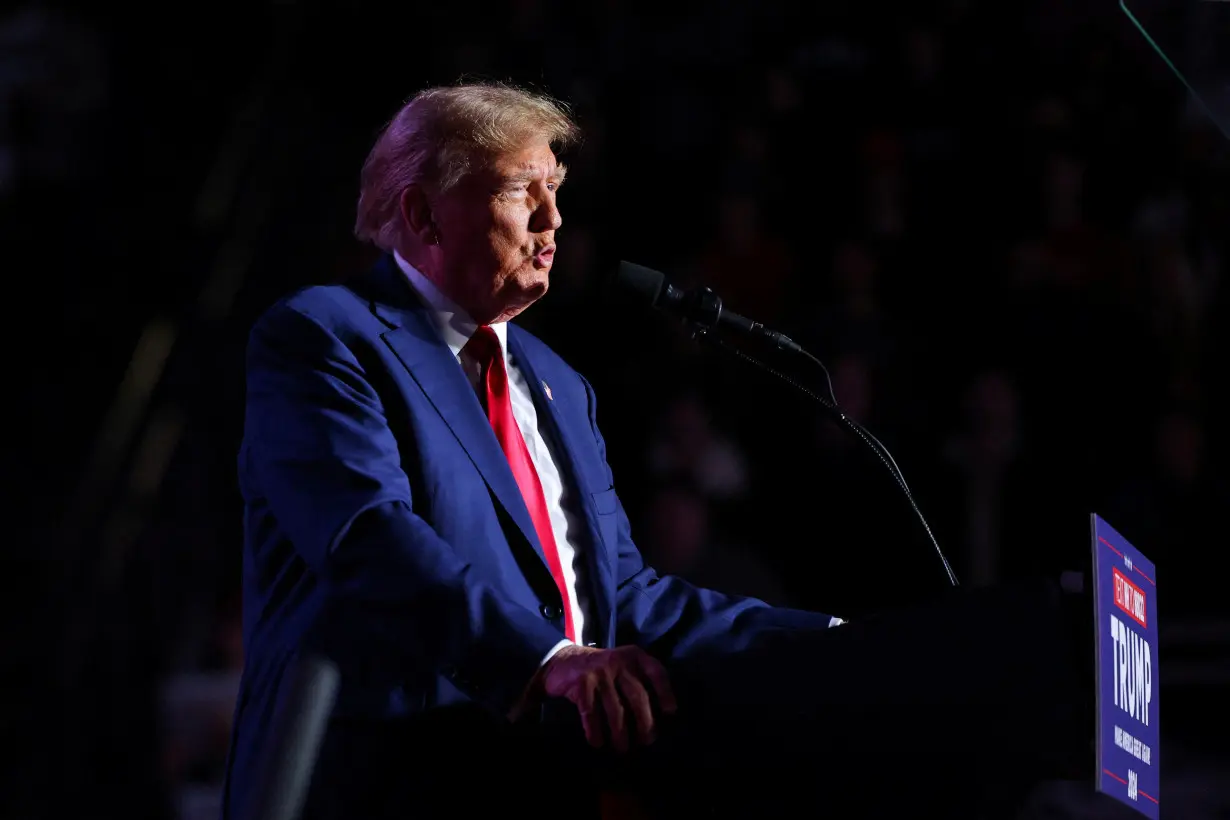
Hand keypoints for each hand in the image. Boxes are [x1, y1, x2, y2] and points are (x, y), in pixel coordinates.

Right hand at [539, 644, 676, 751]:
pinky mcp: (582, 683)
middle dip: (645, 723)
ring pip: (615, 709)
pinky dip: (595, 731)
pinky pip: (591, 713)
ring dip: (620, 733)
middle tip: (646, 741)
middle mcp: (619, 661)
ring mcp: (600, 672)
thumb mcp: (623, 665)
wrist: (563, 659)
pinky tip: (597, 743)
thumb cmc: (602, 670)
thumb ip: (639, 680)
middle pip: (638, 697)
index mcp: (634, 656)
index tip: (670, 713)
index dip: (666, 694)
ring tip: (622, 749)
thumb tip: (661, 714)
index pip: (656, 673)